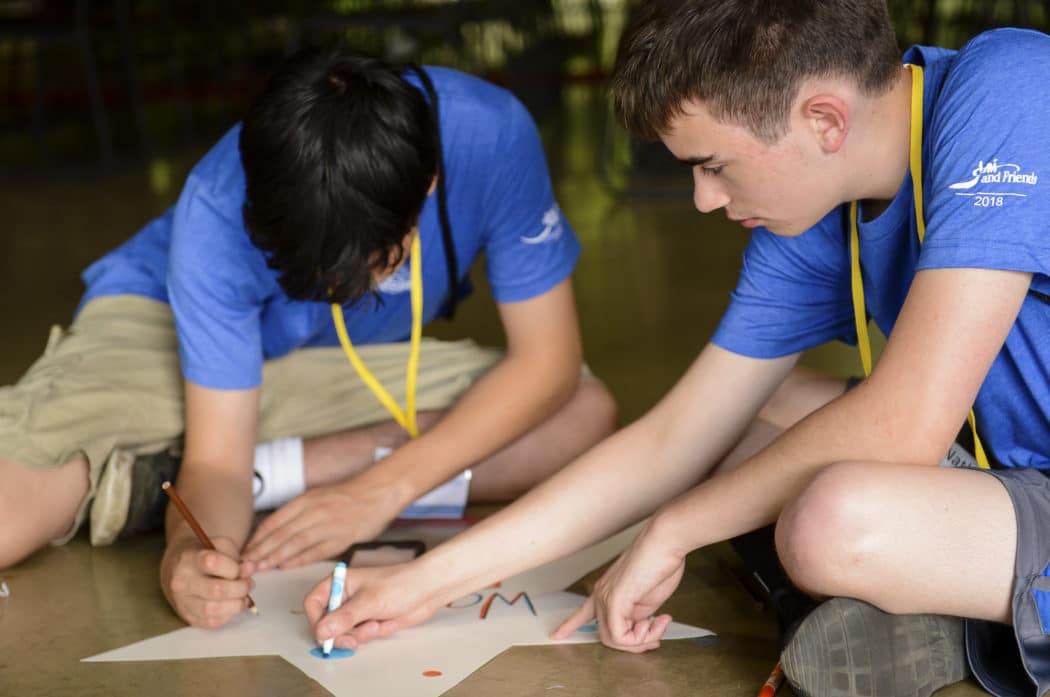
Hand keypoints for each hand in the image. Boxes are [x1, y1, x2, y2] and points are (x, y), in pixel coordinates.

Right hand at [160, 535, 256, 627]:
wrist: (179, 570)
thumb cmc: (205, 556)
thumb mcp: (219, 546)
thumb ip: (236, 557)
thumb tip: (251, 569)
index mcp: (188, 559)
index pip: (213, 562)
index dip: (234, 567)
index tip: (240, 567)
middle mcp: (181, 582)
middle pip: (216, 590)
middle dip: (241, 587)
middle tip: (248, 583)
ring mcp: (182, 603)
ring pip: (214, 609)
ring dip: (237, 603)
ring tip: (243, 595)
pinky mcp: (189, 618)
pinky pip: (213, 621)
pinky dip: (229, 614)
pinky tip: (233, 603)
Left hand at [243, 479, 399, 569]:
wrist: (377, 493)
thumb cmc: (347, 496)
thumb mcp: (318, 496)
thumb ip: (298, 513)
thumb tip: (274, 532)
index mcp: (306, 500)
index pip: (274, 522)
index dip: (257, 539)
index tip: (245, 552)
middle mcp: (314, 511)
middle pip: (281, 534)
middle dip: (260, 552)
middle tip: (244, 566)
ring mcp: (328, 525)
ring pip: (295, 544)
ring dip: (274, 558)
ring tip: (260, 569)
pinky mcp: (342, 537)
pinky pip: (316, 551)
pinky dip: (299, 560)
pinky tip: (286, 566)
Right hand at [305, 562, 441, 650]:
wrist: (428, 589)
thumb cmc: (401, 583)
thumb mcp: (369, 602)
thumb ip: (343, 618)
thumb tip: (321, 631)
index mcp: (340, 582)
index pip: (314, 604)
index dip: (317, 621)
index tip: (327, 634)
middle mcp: (346, 596)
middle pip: (327, 624)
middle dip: (344, 634)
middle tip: (355, 639)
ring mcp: (358, 609)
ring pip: (346, 633)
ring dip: (363, 634)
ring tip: (379, 624)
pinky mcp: (370, 620)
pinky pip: (362, 636)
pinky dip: (375, 633)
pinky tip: (388, 622)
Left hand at [551, 524, 684, 652]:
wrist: (665, 542)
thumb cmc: (660, 563)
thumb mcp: (646, 598)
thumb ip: (636, 615)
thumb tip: (636, 630)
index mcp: (607, 590)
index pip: (582, 613)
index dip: (570, 625)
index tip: (557, 635)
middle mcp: (601, 593)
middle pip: (607, 637)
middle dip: (636, 643)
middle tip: (657, 631)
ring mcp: (605, 596)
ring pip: (614, 640)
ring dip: (642, 640)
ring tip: (659, 622)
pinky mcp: (614, 600)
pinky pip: (620, 636)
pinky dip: (641, 637)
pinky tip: (655, 621)